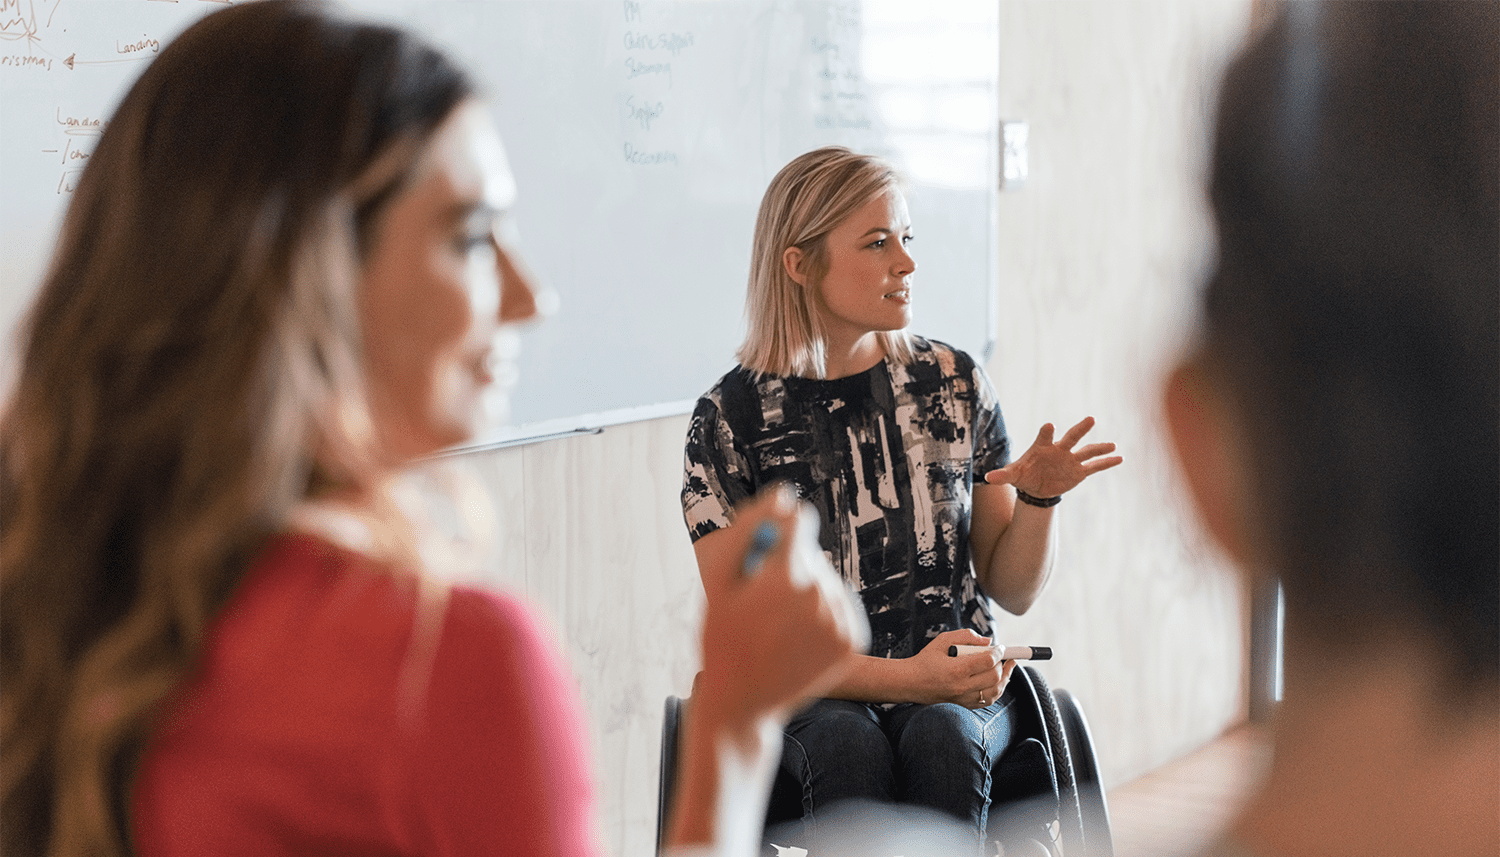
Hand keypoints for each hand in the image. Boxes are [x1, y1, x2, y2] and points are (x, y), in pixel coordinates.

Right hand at [696, 486, 868, 739]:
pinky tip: (797, 636)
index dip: (778, 533)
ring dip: (806, 592)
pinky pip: (840, 606)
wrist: (743, 703)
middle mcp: (819, 595)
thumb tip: (783, 496)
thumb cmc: (722, 637)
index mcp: (783, 576)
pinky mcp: (853, 640)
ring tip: (777, 625)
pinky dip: (822, 614)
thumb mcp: (719, 583)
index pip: (798, 523)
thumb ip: (748, 531)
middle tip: (759, 606)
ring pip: (827, 581)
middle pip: (811, 555)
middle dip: (788, 568)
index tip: (765, 552)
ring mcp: (840, 620)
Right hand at [905, 629, 1014, 708]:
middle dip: (1002, 664)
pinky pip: (988, 700)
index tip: (1001, 647)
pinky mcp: (964, 705)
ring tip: (1007, 667)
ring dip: (1004, 678)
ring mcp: (964, 698)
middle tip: (1003, 656)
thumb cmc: (926, 660)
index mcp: (956, 669)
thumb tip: (988, 641)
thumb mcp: (942, 640)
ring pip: (995, 691)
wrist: (910, 682)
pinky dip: (997, 690)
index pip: (988, 661)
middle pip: (994, 676)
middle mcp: (962, 686)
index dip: (999, 652)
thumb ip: (966, 636)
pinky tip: (997, 680)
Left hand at [984, 416, 1121, 498]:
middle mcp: (1059, 450)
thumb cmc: (1024, 475)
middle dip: (1080, 429)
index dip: (1047, 431)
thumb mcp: (1012, 476)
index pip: (1045, 435)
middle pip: (1071, 437)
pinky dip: (1106, 463)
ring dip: (1099, 447)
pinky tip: (1119, 458)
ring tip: (1113, 445)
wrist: (1035, 486)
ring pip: (1086, 451)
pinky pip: (1094, 466)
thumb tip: (987, 478)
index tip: (1050, 425)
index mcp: (1042, 447)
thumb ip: (1002, 475)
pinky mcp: (1078, 472)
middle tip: (1091, 419)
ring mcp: (1070, 460)